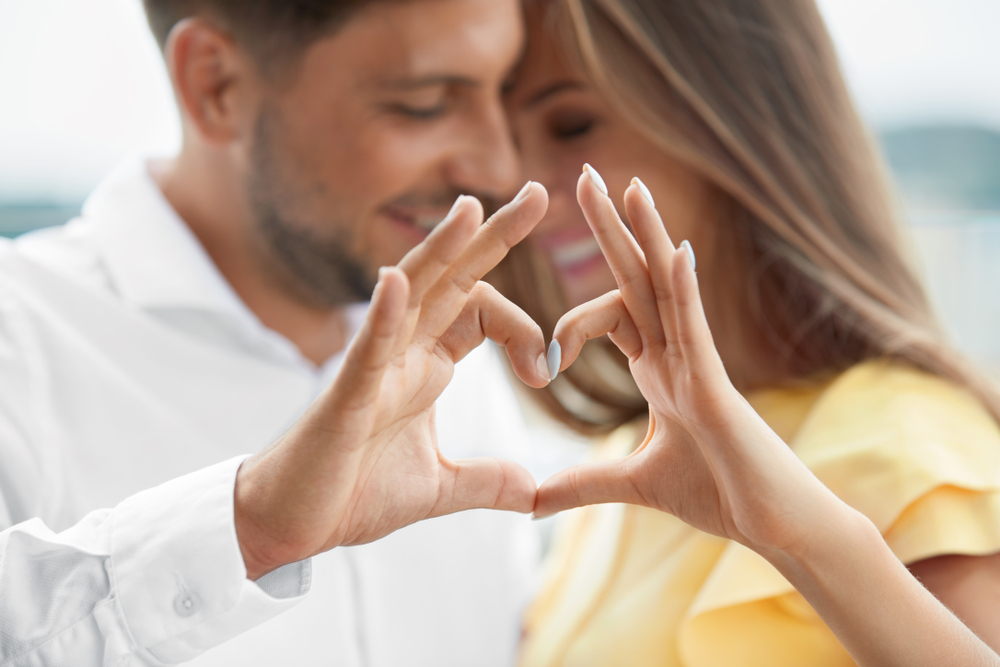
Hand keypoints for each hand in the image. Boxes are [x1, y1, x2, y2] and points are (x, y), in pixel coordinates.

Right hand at [235, 183, 550, 579]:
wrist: (291, 524)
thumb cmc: (352, 493)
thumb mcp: (438, 488)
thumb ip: (486, 481)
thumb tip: (534, 491)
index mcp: (425, 366)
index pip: (481, 313)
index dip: (523, 330)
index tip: (546, 373)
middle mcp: (402, 353)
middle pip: (452, 280)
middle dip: (493, 236)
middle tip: (538, 193)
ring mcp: (372, 369)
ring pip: (409, 295)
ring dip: (440, 250)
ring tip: (472, 209)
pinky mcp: (344, 397)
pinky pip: (366, 348)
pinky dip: (383, 314)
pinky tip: (397, 280)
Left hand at [534, 170, 843, 556]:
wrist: (773, 526)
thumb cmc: (720, 495)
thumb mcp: (633, 485)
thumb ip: (583, 483)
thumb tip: (531, 501)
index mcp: (660, 368)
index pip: (612, 314)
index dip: (571, 326)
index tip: (546, 362)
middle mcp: (678, 354)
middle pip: (638, 277)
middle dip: (611, 226)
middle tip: (583, 173)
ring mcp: (699, 364)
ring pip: (668, 287)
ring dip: (648, 234)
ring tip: (629, 184)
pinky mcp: (715, 387)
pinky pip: (696, 329)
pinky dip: (685, 290)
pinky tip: (674, 250)